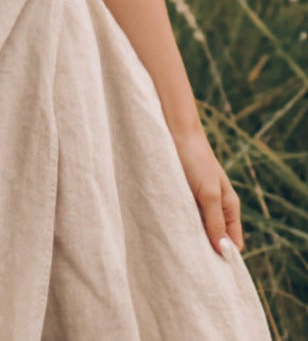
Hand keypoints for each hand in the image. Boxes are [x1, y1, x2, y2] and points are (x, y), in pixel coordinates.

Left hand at [171, 127, 243, 255]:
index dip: (224, 257)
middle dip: (205, 251)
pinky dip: (178, 226)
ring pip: (197, 231)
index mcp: (229, 207)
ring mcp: (198, 203)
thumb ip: (215, 222)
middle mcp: (215, 207)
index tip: (210, 270)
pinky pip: (182, 219)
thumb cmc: (195, 159)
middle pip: (214, 239)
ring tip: (177, 251)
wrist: (174, 131)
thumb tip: (224, 251)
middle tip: (189, 263)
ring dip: (189, 239)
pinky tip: (168, 233)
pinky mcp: (181, 197)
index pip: (233, 243)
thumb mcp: (208, 193)